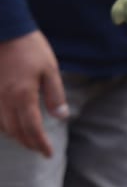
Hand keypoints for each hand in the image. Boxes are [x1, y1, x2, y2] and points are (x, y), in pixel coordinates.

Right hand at [0, 31, 66, 156]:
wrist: (6, 32)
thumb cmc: (31, 49)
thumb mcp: (50, 70)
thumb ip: (55, 95)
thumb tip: (62, 117)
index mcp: (23, 97)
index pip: (32, 129)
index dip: (40, 144)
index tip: (48, 154)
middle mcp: (4, 101)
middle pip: (15, 132)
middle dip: (28, 143)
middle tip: (40, 149)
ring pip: (2, 127)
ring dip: (15, 136)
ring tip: (28, 139)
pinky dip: (3, 126)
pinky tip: (10, 126)